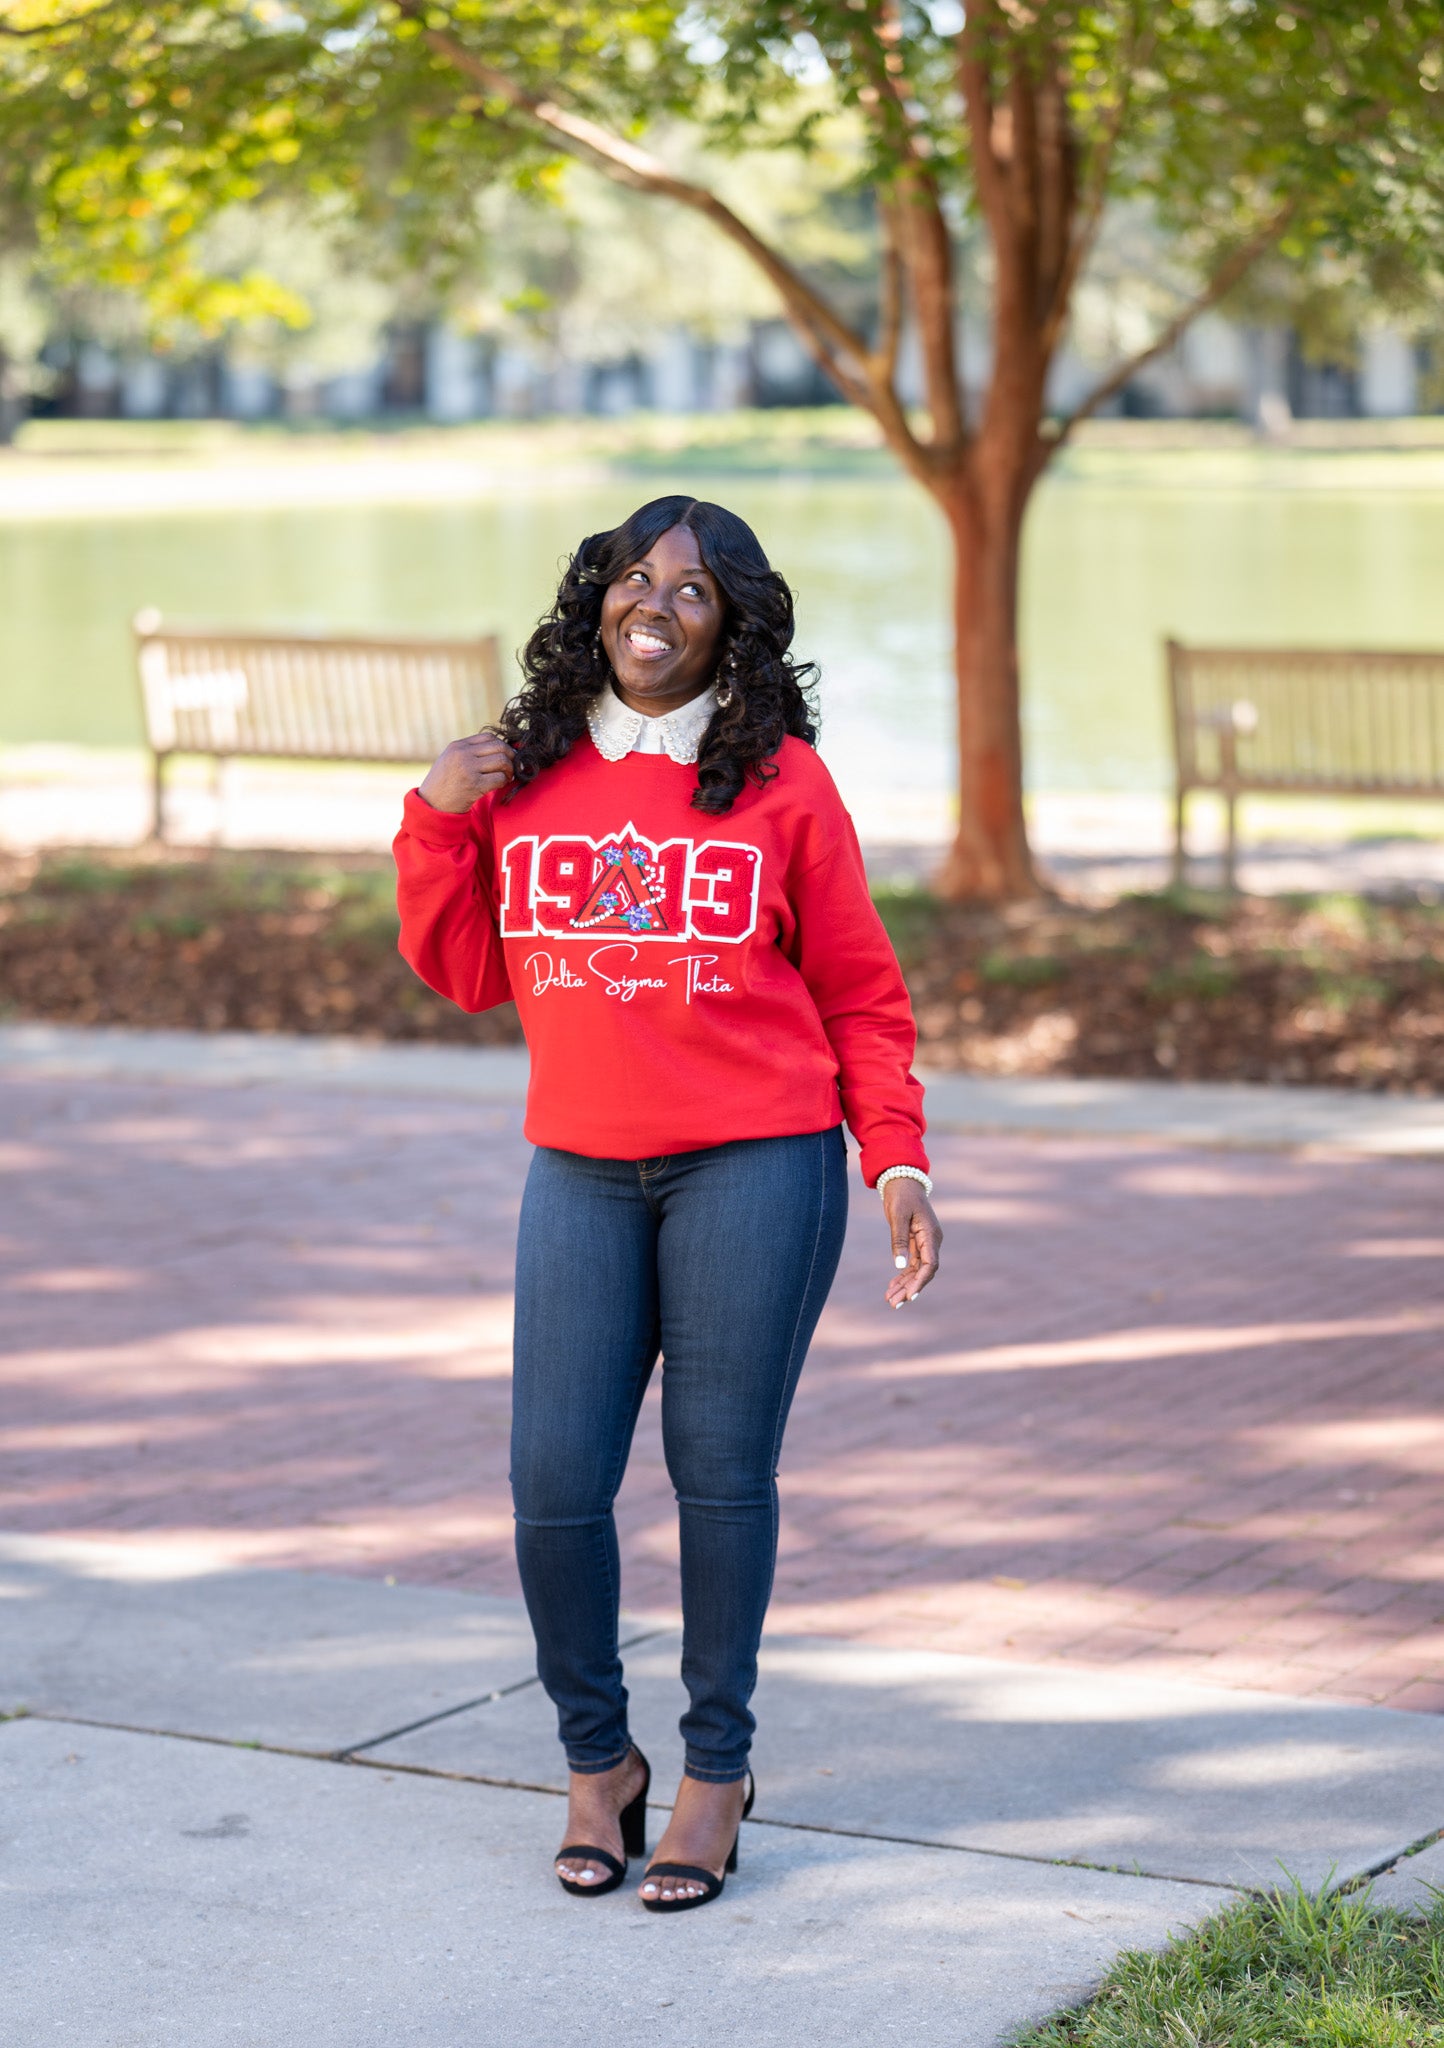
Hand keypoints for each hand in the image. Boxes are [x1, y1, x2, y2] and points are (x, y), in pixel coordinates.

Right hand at [418, 730, 514, 812]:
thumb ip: (469, 752)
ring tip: (505, 777)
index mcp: (457, 746)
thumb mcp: (450, 760)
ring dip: (509, 770)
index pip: (489, 737)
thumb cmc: (443, 785)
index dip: (502, 746)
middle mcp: (462, 754)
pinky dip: (504, 782)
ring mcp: (468, 769)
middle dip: (510, 757)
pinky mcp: (474, 785)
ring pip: (502, 761)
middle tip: (511, 768)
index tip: (505, 756)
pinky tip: (500, 785)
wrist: (431, 806)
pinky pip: (499, 778)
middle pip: (499, 747)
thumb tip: (499, 749)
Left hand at [882, 1178, 941, 1309]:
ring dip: (904, 1285)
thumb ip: (899, 1240)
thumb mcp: (897, 1216)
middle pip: (923, 1272)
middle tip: (893, 1304)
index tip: (909, 1296)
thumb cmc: (901, 1196)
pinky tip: (892, 1287)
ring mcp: (925, 1243)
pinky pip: (912, 1264)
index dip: (920, 1282)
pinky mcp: (917, 1243)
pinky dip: (902, 1275)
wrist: (903, 1181)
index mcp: (931, 1234)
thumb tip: (899, 1265)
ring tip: (890, 1300)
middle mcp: (931, 1241)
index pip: (930, 1264)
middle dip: (909, 1289)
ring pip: (917, 1270)